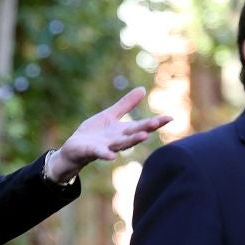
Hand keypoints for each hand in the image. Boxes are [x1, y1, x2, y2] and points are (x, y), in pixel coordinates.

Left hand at [47, 87, 171, 182]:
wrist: (74, 150)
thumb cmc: (94, 134)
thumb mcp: (110, 116)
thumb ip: (126, 105)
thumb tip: (143, 89)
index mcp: (123, 131)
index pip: (142, 126)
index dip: (155, 122)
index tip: (170, 117)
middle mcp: (117, 140)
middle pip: (134, 134)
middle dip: (146, 129)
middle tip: (159, 122)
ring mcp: (105, 146)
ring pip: (120, 144)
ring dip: (132, 140)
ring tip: (144, 136)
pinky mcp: (91, 151)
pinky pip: (99, 152)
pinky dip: (105, 154)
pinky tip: (111, 155)